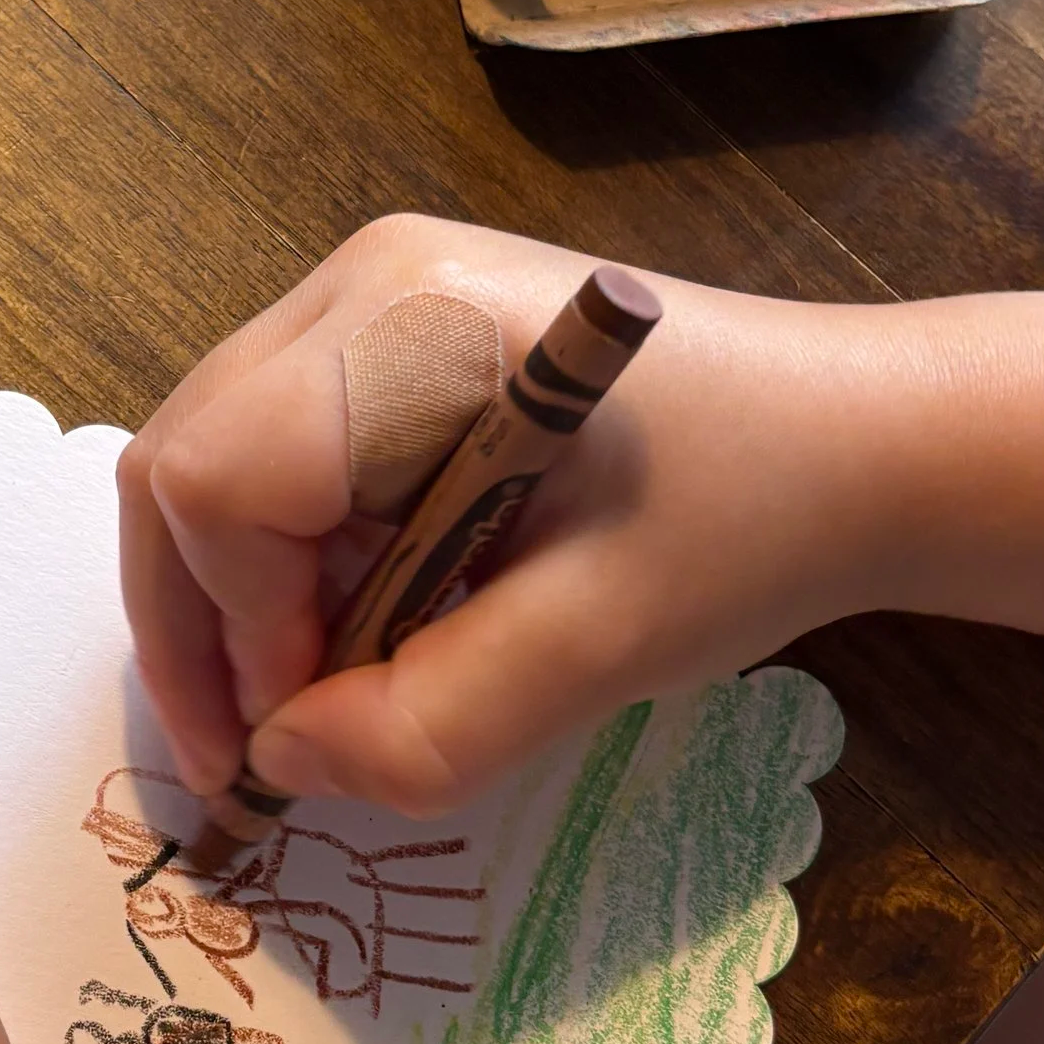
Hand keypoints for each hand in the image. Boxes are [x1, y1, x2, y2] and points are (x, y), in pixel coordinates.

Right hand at [119, 215, 917, 817]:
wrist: (861, 440)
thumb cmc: (748, 519)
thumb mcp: (603, 646)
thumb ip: (433, 723)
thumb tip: (282, 762)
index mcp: (415, 320)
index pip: (222, 478)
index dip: (239, 626)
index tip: (314, 727)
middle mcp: (363, 280)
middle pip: (183, 461)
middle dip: (201, 625)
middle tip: (253, 755)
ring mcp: (367, 296)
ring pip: (210, 463)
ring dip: (239, 600)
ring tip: (321, 693)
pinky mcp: (383, 336)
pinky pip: (269, 456)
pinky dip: (284, 563)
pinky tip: (364, 623)